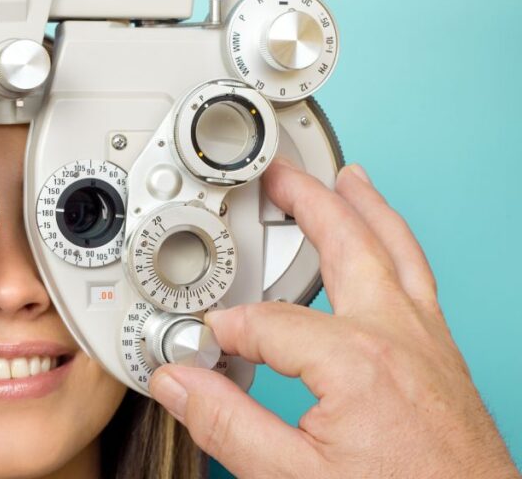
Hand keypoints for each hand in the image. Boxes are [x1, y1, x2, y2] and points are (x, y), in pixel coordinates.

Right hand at [150, 161, 519, 477]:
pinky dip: (397, 247)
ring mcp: (429, 344)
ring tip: (350, 181)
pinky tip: (386, 248)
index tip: (201, 344)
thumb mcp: (291, 478)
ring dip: (368, 209)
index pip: (268, 322)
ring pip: (399, 252)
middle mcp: (399, 337)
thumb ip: (226, 424)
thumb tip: (177, 382)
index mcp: (356, 360)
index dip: (225, 329)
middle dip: (310, 201)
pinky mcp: (445, 360)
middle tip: (282, 174)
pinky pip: (420, 281)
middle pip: (349, 244)